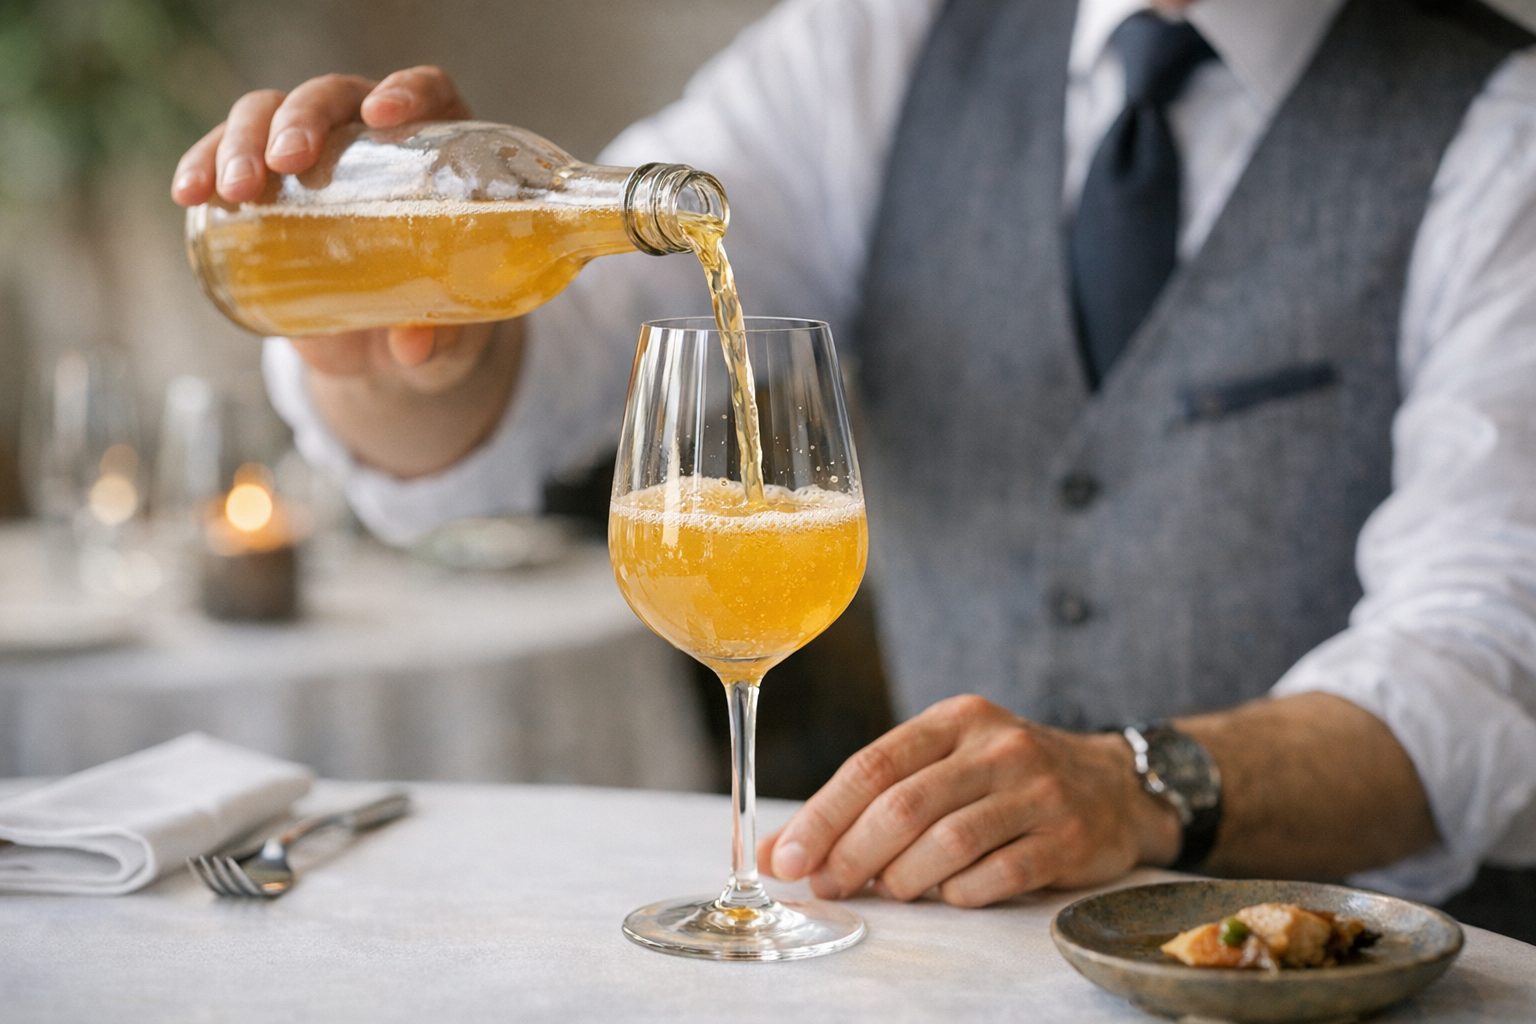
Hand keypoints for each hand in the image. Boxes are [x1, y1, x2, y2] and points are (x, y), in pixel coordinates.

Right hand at [170, 67, 486, 386]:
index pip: (426, 92)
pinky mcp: (265, 184)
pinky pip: (224, 154)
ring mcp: (311, 152)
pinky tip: (189, 191)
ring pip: (268, 113)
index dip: (406, 91)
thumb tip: (411, 348)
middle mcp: (369, 134)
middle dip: (301, 119)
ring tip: (237, 190)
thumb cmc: (435, 317)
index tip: (381, 116)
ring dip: (243, 141)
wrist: (384, 347)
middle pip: (333, 96)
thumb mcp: (451, 334)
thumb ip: (442, 336)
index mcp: (435, 150)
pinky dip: (201, 164)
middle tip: (287, 163)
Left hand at [757, 695, 1181, 906]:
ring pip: (948, 842)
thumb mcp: (941, 765)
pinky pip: (999, 874)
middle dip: (852, 854)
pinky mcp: (1069, 837)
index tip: (787, 857)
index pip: (873, 764)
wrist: (1115, 786)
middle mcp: (997, 746)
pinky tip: (948, 895)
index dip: (823, 815)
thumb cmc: (1004, 778)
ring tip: (889, 890)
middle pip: (904, 806)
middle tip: (826, 885)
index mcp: (955, 719)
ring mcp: (1038, 790)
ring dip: (904, 877)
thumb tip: (778, 852)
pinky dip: (961, 893)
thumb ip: (864, 801)